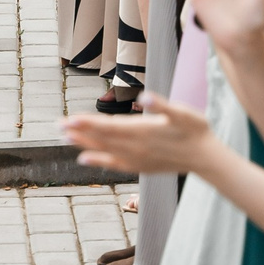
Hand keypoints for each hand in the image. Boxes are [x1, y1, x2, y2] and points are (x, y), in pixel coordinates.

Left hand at [61, 92, 218, 176]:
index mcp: (142, 132)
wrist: (205, 158)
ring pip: (104, 150)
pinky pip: (113, 164)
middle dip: (79, 131)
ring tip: (65, 136)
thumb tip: (146, 98)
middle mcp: (136, 147)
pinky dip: (98, 160)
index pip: (109, 127)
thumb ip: (163, 106)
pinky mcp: (140, 166)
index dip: (88, 123)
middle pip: (102, 138)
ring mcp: (136, 159)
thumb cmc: (195, 130)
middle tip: (58, 125)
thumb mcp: (183, 114)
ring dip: (84, 142)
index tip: (70, 118)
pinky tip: (83, 158)